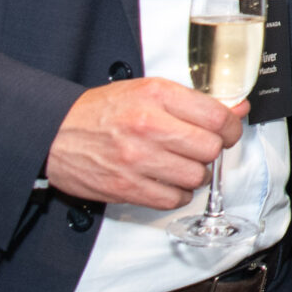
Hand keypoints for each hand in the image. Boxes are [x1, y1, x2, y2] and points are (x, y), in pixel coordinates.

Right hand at [44, 78, 244, 210]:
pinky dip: (177, 193)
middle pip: (210, 148)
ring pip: (196, 177)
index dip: (231, 127)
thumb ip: (194, 102)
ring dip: (194, 174)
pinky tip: (166, 181)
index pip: (217, 117)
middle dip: (211, 150)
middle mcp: (148, 126)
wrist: (53, 133)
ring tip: (179, 164)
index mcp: (156, 96)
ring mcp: (137, 159)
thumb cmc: (101, 111)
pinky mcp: (126, 187)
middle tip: (199, 147)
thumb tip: (238, 110)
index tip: (227, 131)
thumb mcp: (148, 92)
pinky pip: (174, 199)